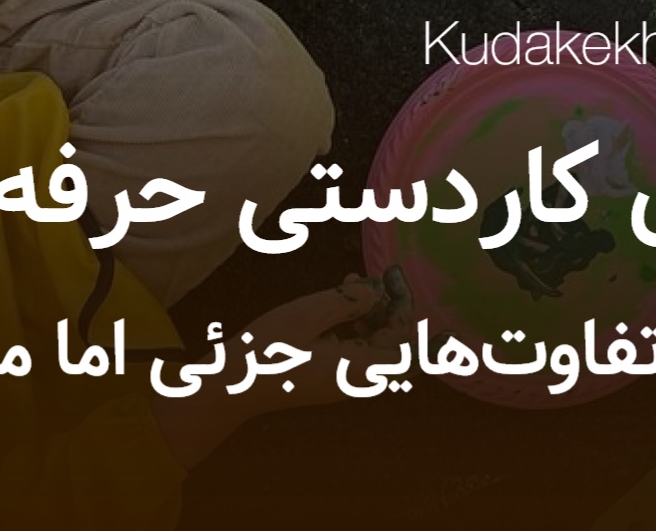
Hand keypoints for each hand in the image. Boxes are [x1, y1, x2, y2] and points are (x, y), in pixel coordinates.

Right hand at [153, 276, 411, 464]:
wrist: (229, 385)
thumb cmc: (268, 349)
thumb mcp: (310, 313)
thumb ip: (350, 300)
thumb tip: (377, 293)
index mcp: (358, 369)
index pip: (408, 356)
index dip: (424, 333)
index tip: (426, 311)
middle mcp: (355, 379)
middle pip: (393, 342)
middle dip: (392, 305)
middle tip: (386, 270)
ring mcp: (340, 378)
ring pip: (374, 341)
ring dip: (373, 309)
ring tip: (356, 279)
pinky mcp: (326, 373)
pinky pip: (353, 345)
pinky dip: (354, 319)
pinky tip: (341, 296)